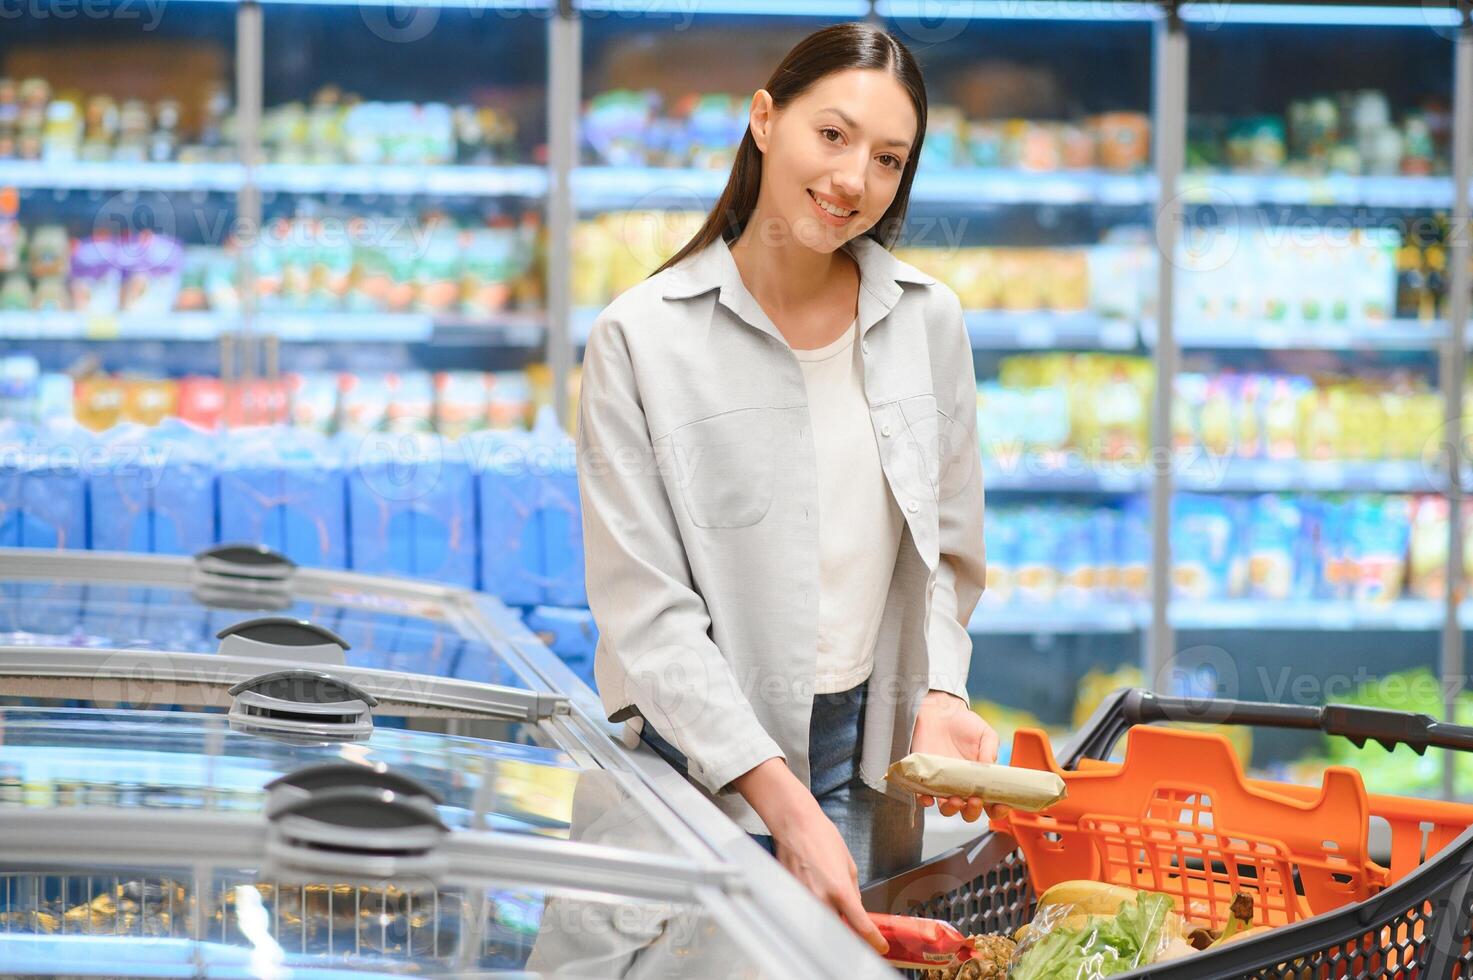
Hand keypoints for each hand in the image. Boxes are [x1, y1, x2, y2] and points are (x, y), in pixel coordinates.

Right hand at [731, 758, 888, 955]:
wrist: (795, 824)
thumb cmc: (821, 837)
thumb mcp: (848, 864)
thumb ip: (853, 892)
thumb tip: (856, 911)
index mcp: (840, 889)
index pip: (861, 926)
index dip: (873, 941)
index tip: (880, 947)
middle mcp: (820, 899)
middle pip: (838, 934)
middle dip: (850, 939)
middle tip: (859, 938)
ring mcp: (803, 899)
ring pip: (820, 927)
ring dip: (831, 927)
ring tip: (837, 917)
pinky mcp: (790, 896)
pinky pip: (806, 914)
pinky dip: (815, 915)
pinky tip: (818, 904)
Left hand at [909, 690, 998, 822]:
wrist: (939, 711)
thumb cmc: (965, 724)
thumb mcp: (985, 734)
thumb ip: (990, 751)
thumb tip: (989, 769)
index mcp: (981, 780)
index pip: (991, 803)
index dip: (997, 809)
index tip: (1001, 805)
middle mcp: (963, 786)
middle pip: (969, 812)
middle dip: (973, 812)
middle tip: (975, 800)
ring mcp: (944, 784)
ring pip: (947, 809)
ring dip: (952, 810)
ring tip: (956, 799)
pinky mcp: (925, 778)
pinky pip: (923, 796)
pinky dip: (926, 801)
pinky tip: (929, 798)